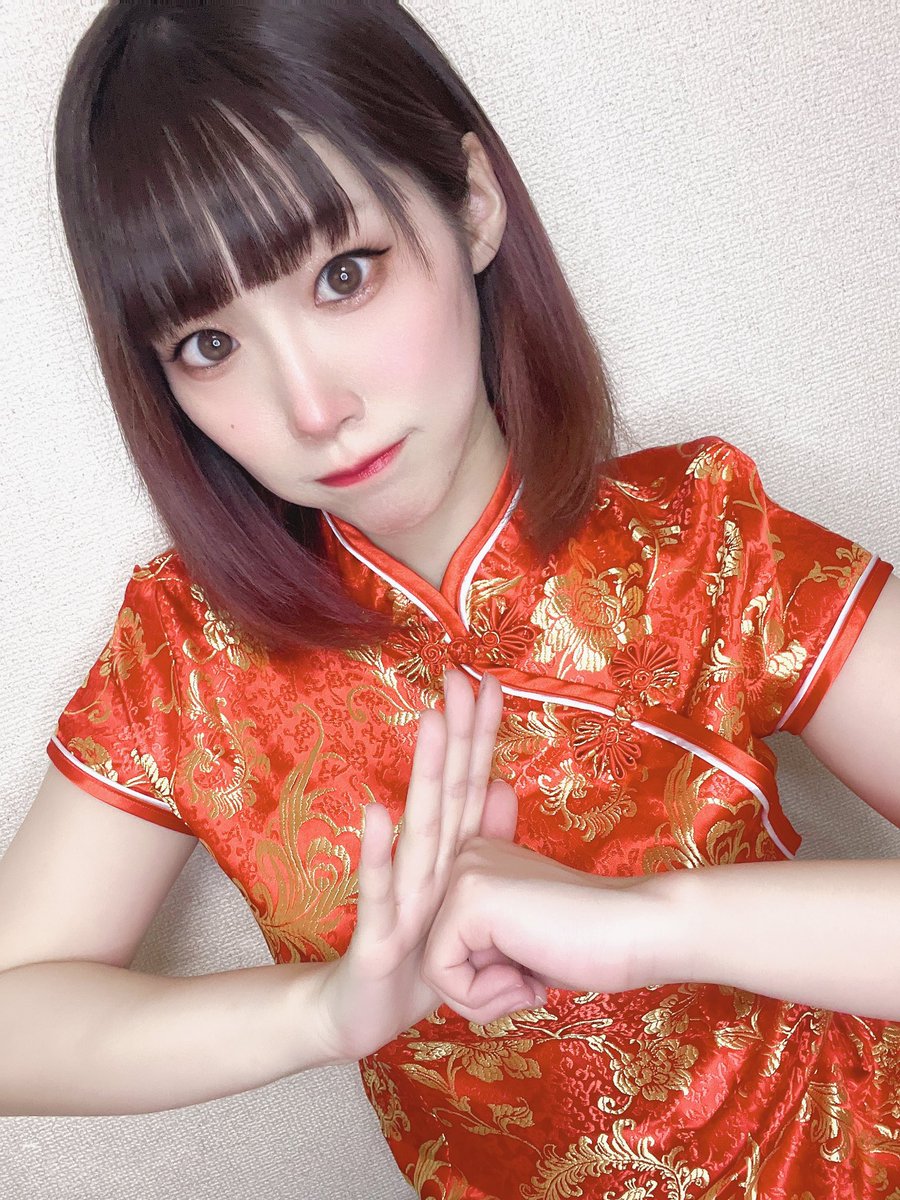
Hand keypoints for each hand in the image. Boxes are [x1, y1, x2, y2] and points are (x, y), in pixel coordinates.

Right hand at [311, 670, 546, 1063]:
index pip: (469, 787)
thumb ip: (482, 843)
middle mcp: (423, 865)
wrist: (360, 1013)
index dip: (480, 737)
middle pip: (445, 792)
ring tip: (432, 722)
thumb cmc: (416, 952)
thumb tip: (504, 786)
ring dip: (425, 775)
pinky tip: (378, 811)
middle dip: (455, 734)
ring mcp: (400, 896)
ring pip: (419, 828)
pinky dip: (380, 853)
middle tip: (458, 675)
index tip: (491, 682)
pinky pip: (382, 892)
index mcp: (448, 859)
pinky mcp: (378, 934)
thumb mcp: (461, 898)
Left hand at [421, 813, 659, 1019]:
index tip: (532, 974)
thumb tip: (433, 974)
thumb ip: (482, 945)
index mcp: (479, 863)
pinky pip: (442, 975)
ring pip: (434, 969)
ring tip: (529, 981)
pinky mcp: (469, 898)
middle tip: (529, 984)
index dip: (484, 980)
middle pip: (435, 955)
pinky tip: (526, 980)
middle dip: (480, 991)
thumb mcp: (521, 942)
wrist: (639, 931)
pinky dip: (482, 998)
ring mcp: (465, 873)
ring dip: (484, 999)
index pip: (445, 944)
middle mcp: (465, 857)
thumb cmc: (590, 945)